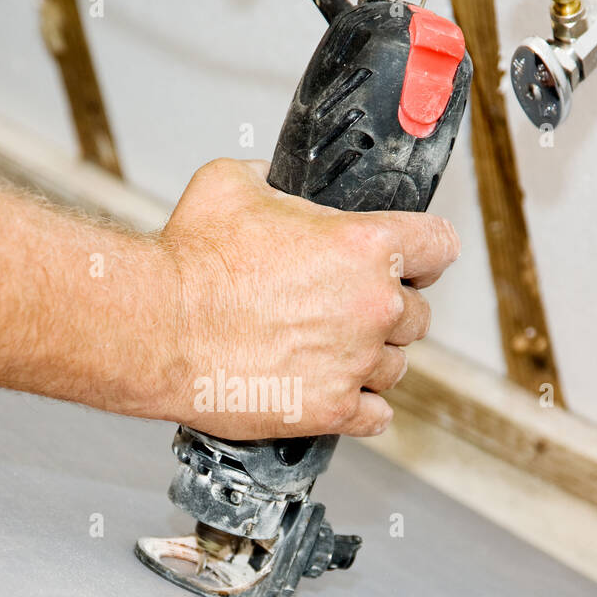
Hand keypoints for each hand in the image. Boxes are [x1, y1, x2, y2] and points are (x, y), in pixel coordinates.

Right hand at [155, 158, 459, 439]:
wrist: (156, 329)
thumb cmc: (190, 262)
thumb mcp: (232, 185)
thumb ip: (274, 181)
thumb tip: (276, 182)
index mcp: (363, 245)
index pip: (440, 246)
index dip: (425, 251)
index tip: (416, 261)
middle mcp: (371, 306)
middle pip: (417, 314)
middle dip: (387, 310)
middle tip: (346, 309)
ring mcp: (354, 363)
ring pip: (396, 367)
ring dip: (370, 359)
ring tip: (329, 351)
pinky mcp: (331, 410)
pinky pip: (376, 416)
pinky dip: (360, 406)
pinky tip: (335, 390)